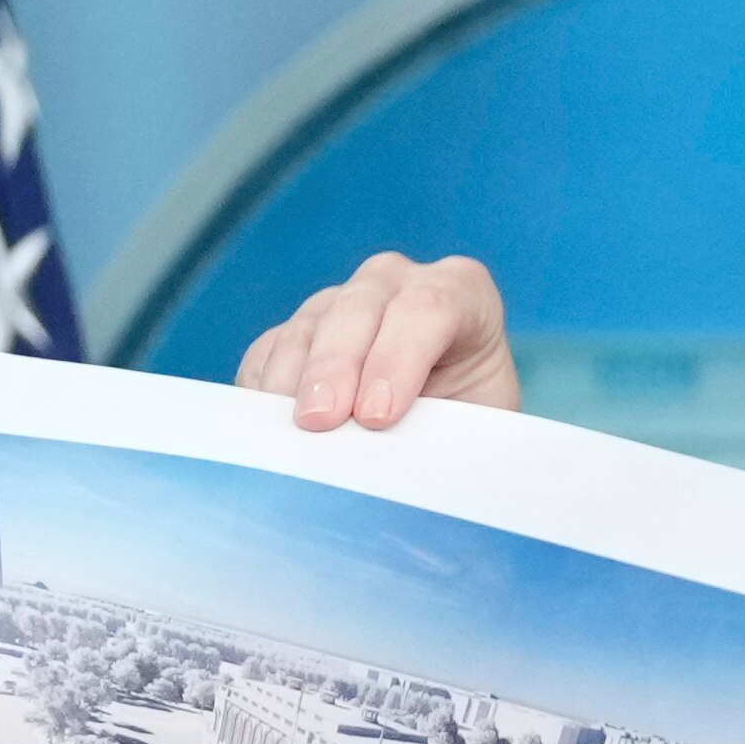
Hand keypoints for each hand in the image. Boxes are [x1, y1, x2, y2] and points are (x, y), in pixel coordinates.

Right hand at [236, 252, 520, 430]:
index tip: (378, 416)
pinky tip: (270, 424)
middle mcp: (397, 283)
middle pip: (358, 309)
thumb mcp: (478, 425)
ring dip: (293, 382)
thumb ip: (447, 428)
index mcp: (463, 292)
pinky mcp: (299, 330)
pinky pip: (270, 350)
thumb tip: (398, 460)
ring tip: (291, 431)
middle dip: (335, 368)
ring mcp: (341, 300)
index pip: (428, 308)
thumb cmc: (470, 428)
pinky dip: (265, 387)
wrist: (445, 431)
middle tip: (321, 421)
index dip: (399, 359)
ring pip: (308, 328)